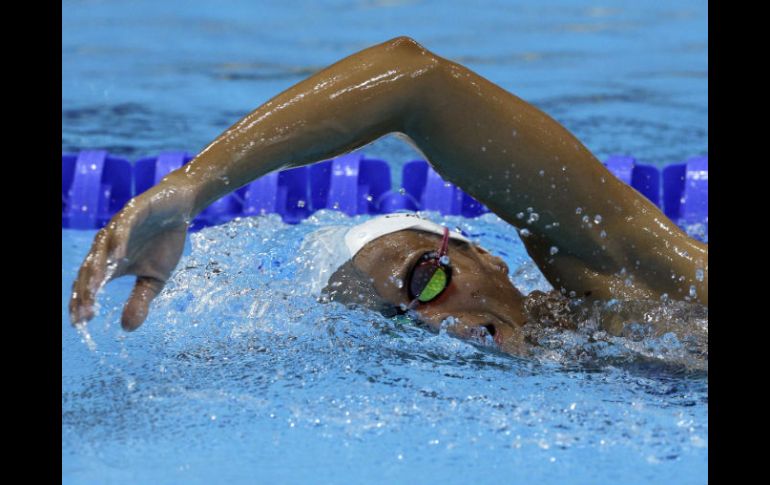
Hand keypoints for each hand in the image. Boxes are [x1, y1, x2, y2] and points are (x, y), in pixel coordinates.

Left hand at [69, 182, 193, 330]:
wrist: (179, 209)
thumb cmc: (164, 243)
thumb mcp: (155, 280)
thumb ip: (139, 300)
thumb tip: (127, 328)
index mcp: (110, 263)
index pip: (88, 285)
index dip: (83, 302)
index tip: (80, 323)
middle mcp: (107, 246)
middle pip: (89, 270)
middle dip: (86, 292)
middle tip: (86, 312)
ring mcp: (118, 228)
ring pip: (100, 249)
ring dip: (96, 269)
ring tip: (94, 288)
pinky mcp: (132, 211)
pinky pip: (122, 228)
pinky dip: (118, 241)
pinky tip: (118, 256)